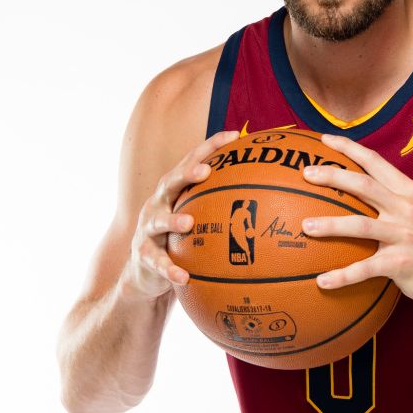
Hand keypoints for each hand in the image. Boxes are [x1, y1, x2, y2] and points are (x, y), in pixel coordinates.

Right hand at [122, 130, 239, 299]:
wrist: (144, 270)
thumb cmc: (179, 236)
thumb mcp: (196, 215)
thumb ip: (221, 201)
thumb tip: (268, 192)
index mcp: (174, 189)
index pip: (192, 160)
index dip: (211, 146)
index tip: (234, 136)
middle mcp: (158, 203)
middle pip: (169, 182)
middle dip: (185, 175)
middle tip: (204, 172)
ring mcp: (148, 228)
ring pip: (158, 221)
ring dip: (173, 221)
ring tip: (188, 223)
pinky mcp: (144, 254)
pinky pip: (157, 262)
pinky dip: (170, 269)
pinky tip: (184, 277)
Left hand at [300, 133, 412, 313]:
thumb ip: (391, 199)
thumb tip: (355, 190)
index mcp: (407, 192)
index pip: (375, 162)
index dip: (349, 148)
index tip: (324, 139)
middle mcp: (406, 209)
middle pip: (364, 186)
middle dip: (333, 176)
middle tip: (306, 173)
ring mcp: (404, 235)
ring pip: (360, 225)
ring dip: (330, 225)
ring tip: (305, 227)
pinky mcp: (401, 263)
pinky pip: (365, 269)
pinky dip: (342, 275)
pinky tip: (322, 282)